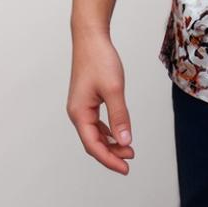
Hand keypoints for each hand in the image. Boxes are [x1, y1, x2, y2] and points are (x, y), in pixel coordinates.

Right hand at [66, 30, 134, 174]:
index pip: (93, 145)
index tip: (126, 168)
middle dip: (111, 153)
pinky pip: (96, 122)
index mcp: (79, 113)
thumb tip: (125, 141)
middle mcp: (77, 112)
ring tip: (128, 149)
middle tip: (130, 160)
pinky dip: (108, 130)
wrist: (90, 38)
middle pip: (93, 142)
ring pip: (95, 133)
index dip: (109, 159)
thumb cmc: (99, 60)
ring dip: (111, 142)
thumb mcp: (114, 89)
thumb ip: (119, 116)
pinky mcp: (87, 99)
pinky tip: (118, 133)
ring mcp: (81, 106)